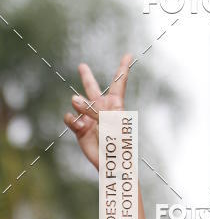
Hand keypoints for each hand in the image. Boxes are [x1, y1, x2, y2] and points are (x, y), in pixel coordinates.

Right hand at [64, 54, 132, 169]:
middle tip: (82, 66)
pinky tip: (78, 123)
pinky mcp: (80, 128)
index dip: (123, 69)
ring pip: (78, 102)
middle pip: (93, 89)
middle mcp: (102, 109)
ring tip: (80, 108)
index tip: (128, 55)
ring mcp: (90, 118)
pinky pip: (71, 118)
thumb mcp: (109, 122)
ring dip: (79, 103)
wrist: (111, 163)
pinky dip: (72, 119)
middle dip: (86, 78)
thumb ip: (93, 109)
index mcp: (116, 105)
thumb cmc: (117, 143)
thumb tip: (73, 99)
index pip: (119, 83)